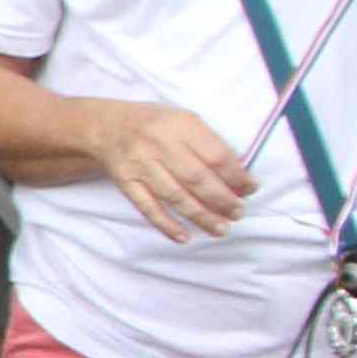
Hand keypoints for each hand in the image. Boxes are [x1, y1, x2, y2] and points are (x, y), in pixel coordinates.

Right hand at [84, 100, 254, 244]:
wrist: (106, 126)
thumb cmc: (155, 124)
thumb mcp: (184, 121)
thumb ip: (209, 144)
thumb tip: (238, 177)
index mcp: (180, 124)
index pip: (215, 155)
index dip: (237, 176)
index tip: (250, 190)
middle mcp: (158, 143)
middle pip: (197, 178)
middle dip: (222, 200)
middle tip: (238, 213)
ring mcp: (140, 164)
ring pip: (175, 196)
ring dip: (201, 216)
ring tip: (221, 229)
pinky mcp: (125, 182)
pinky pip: (148, 208)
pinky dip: (167, 224)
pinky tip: (185, 237)